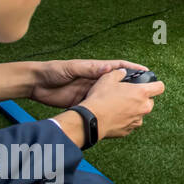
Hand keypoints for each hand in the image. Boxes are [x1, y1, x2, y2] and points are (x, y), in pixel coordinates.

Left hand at [30, 59, 147, 108]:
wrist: (36, 84)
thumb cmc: (53, 70)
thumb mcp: (72, 67)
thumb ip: (90, 68)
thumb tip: (109, 69)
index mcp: (95, 69)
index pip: (119, 68)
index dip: (134, 69)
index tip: (148, 72)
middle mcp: (95, 80)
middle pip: (118, 84)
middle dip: (132, 86)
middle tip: (146, 92)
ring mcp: (90, 92)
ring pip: (110, 97)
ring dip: (121, 100)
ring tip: (135, 106)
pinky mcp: (83, 103)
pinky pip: (98, 106)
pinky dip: (107, 111)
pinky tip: (116, 116)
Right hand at [79, 68, 163, 138]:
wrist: (90, 120)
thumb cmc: (100, 98)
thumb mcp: (108, 78)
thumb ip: (119, 73)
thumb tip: (122, 72)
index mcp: (142, 93)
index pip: (160, 87)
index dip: (156, 84)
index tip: (151, 84)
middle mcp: (143, 107)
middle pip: (150, 101)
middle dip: (142, 98)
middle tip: (128, 96)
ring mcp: (137, 120)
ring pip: (140, 113)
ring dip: (133, 110)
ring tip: (118, 106)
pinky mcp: (129, 130)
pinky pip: (130, 123)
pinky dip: (125, 119)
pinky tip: (114, 116)